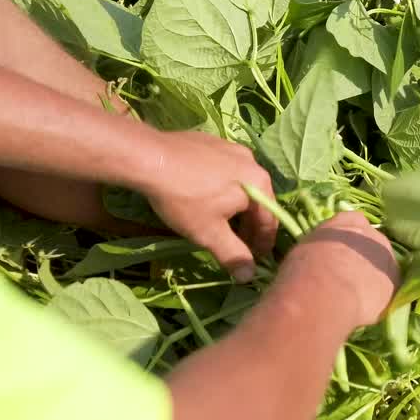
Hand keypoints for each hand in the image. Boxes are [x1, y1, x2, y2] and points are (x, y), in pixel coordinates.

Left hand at [140, 130, 278, 281]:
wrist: (149, 157)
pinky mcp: (212, 141)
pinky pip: (224, 170)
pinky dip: (221, 187)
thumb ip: (233, 255)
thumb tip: (249, 277)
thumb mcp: (209, 233)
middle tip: (238, 244)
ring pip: (241, 184)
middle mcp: (251, 162)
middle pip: (257, 201)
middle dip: (249, 225)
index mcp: (259, 184)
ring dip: (235, 206)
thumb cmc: (185, 199)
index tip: (256, 259)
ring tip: (221, 220)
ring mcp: (231, 148)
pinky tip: (204, 195)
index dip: (263, 244)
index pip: (269, 221)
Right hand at [276, 212, 398, 327]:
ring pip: (382, 268)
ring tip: (354, 296)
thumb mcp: (308, 247)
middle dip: (362, 259)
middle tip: (346, 277)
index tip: (336, 254)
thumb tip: (323, 255)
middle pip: (371, 245)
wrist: (325, 290)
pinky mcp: (395, 283)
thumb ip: (323, 246)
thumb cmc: (307, 266)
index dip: (345, 242)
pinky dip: (378, 298)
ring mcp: (388, 258)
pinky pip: (388, 290)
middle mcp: (374, 235)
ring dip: (372, 278)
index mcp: (351, 221)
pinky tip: (364, 308)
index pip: (353, 224)